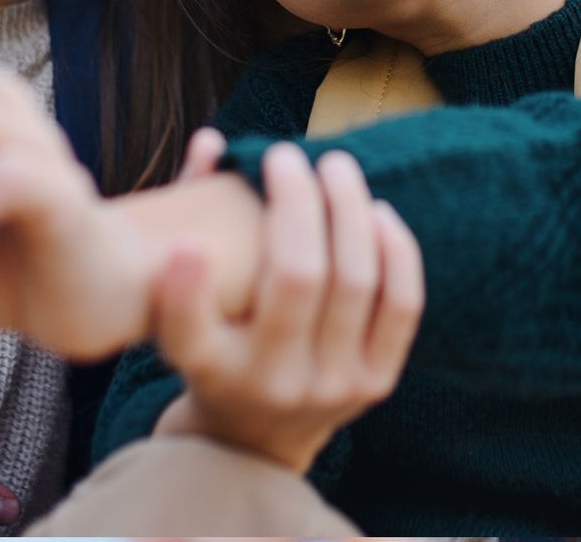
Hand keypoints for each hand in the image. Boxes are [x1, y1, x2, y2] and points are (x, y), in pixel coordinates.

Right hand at [149, 143, 423, 474]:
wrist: (258, 437)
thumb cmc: (214, 346)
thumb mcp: (179, 308)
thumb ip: (190, 219)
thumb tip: (211, 142)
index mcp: (212, 369)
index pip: (190, 333)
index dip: (185, 292)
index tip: (187, 243)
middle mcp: (273, 383)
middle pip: (298, 277)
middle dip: (297, 200)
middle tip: (285, 156)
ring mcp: (333, 386)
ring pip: (356, 281)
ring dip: (349, 209)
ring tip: (335, 166)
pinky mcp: (376, 382)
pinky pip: (400, 304)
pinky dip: (394, 249)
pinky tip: (376, 211)